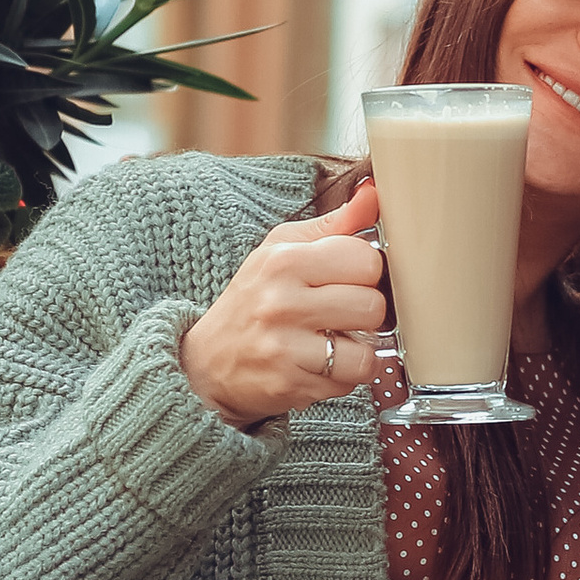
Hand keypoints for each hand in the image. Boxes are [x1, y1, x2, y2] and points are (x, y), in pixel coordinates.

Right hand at [177, 182, 388, 427]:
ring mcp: (284, 346)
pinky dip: (342, 377)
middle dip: (365, 313)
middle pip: (372, 305)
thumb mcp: (281, 250)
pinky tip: (319, 365)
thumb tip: (373, 194)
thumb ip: (332, 225)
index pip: (365, 258)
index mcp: (283, 259)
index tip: (347, 279)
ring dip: (358, 350)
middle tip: (341, 315)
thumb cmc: (252, 299)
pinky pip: (348, 382)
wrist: (206, 362)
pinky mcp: (289, 384)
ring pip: (367, 350)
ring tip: (333, 341)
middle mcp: (281, 301)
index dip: (366, 272)